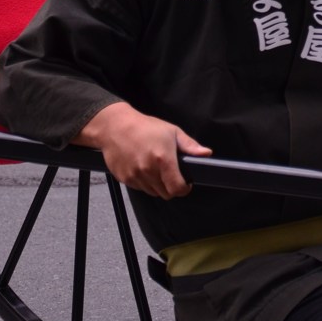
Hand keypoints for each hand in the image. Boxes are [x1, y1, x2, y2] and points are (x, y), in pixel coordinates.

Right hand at [76, 102, 211, 198]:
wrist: (115, 127)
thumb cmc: (144, 127)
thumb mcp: (171, 132)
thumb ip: (190, 146)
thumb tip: (206, 153)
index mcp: (163, 160)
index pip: (177, 189)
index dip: (184, 188)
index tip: (185, 183)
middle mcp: (148, 171)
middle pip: (166, 194)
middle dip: (171, 187)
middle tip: (170, 174)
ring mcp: (135, 176)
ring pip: (153, 192)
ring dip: (157, 185)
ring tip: (155, 168)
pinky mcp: (125, 179)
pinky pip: (140, 188)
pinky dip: (144, 183)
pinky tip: (143, 168)